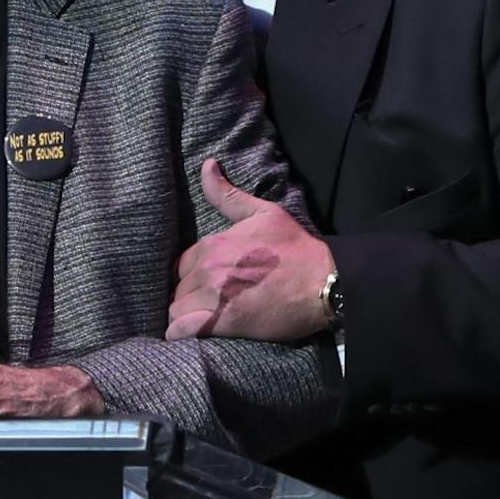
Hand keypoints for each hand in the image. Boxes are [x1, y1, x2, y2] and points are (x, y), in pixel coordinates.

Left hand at [165, 158, 334, 340]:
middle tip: (208, 303)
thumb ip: (228, 196)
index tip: (206, 282)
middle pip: (178, 286)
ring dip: (185, 314)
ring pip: (176, 308)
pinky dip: (179, 333)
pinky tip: (191, 333)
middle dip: (189, 295)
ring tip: (202, 319)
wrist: (324, 283)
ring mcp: (212, 297)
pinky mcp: (221, 322)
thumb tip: (206, 165)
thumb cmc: (296, 248)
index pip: (182, 263)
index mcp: (213, 244)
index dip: (192, 274)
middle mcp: (207, 269)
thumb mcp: (263, 213)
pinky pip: (180, 330)